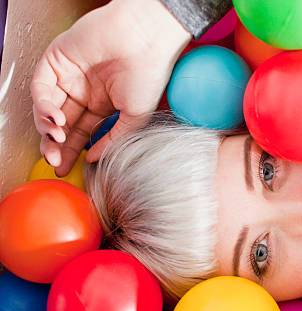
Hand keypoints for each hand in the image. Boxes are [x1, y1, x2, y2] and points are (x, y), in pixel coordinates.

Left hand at [31, 0, 189, 175]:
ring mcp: (69, 75)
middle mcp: (84, 90)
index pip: (80, 132)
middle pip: (60, 123)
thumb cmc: (150, 73)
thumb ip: (113, 139)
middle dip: (54, 144)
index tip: (65, 168)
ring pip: (46, 107)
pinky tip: (57, 117)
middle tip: (55, 160)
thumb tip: (91, 158)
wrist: (146, 39)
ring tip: (58, 138)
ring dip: (48, 127)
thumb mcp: (136, 117)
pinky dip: (44, 105)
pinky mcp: (57, 59)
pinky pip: (41, 87)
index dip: (70, 151)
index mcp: (103, 104)